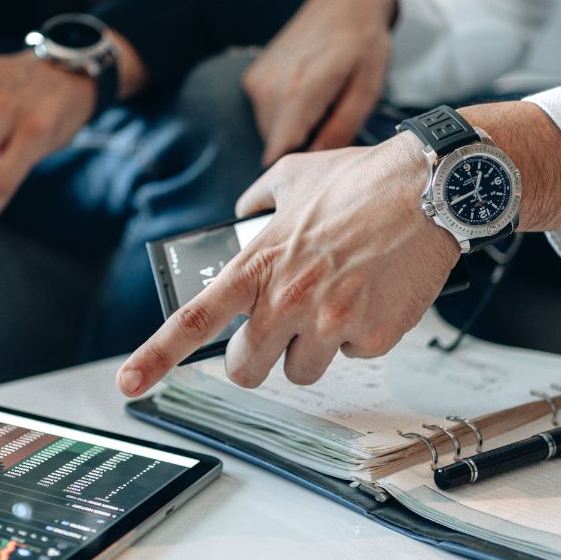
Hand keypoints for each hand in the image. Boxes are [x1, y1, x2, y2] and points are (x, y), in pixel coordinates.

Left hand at [116, 134, 459, 395]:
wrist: (432, 186)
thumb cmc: (362, 180)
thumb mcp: (294, 176)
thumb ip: (257, 200)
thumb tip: (242, 213)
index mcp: (258, 264)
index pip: (194, 320)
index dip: (155, 357)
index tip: (129, 383)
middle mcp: (286, 298)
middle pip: (246, 370)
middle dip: (258, 358)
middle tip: (280, 330)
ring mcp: (330, 322)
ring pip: (301, 371)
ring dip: (314, 346)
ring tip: (339, 298)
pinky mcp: (373, 336)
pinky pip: (354, 357)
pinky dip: (362, 335)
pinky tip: (375, 295)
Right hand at [242, 0, 395, 166]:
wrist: (344, 2)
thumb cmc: (363, 45)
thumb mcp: (367, 90)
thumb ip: (340, 129)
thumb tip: (315, 160)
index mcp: (298, 93)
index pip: (280, 154)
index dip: (300, 165)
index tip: (321, 160)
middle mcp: (268, 88)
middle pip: (277, 145)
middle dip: (301, 144)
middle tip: (330, 122)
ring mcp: (256, 82)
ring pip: (270, 133)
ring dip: (294, 129)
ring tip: (320, 105)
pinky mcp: (251, 78)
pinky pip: (265, 115)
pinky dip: (285, 114)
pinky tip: (305, 94)